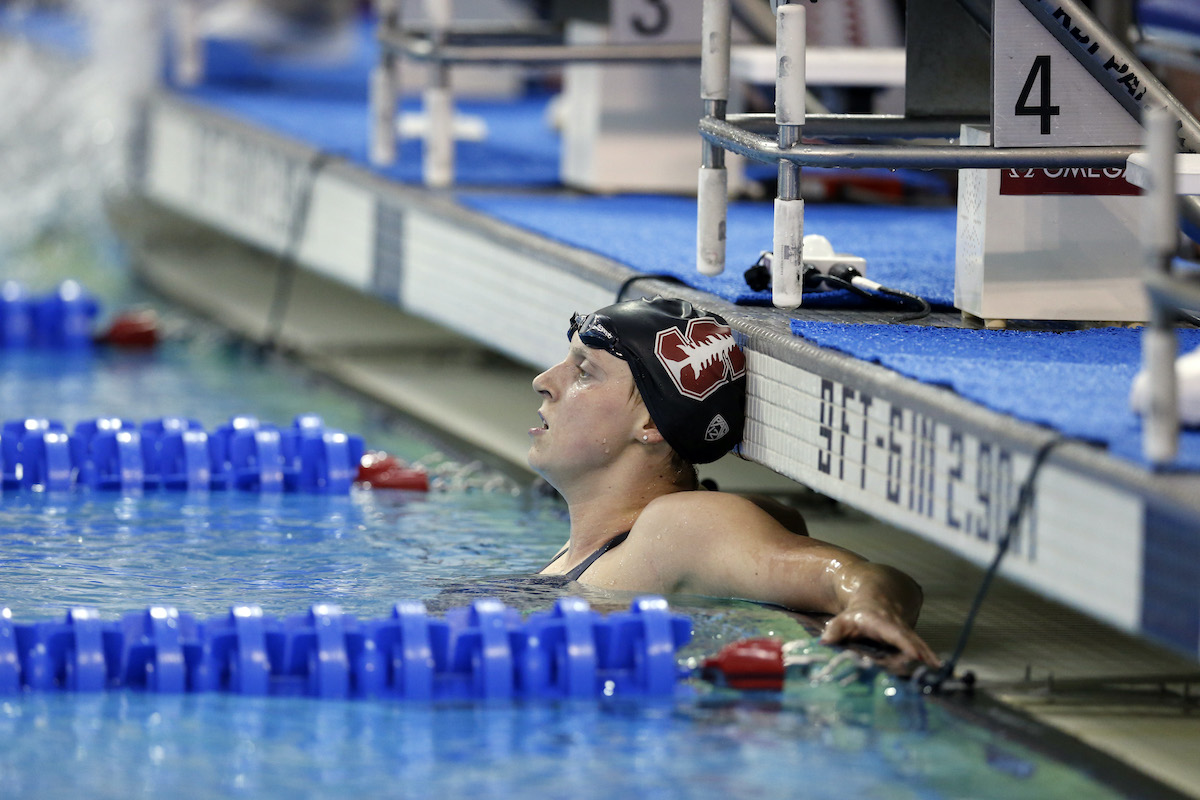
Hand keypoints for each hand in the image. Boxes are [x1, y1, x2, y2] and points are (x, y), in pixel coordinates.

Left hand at [820, 605, 939, 667]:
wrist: (876, 596)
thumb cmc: (857, 613)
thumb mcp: (843, 619)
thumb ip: (835, 630)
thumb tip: (824, 642)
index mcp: (883, 623)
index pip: (896, 634)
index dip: (906, 644)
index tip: (915, 655)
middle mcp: (899, 627)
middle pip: (913, 641)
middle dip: (923, 655)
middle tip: (934, 671)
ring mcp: (907, 632)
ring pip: (920, 645)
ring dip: (930, 658)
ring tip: (941, 673)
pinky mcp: (911, 638)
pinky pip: (922, 649)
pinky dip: (930, 658)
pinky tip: (939, 671)